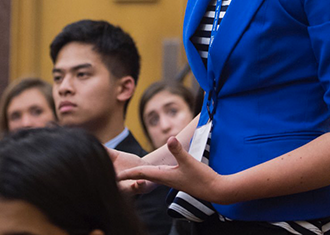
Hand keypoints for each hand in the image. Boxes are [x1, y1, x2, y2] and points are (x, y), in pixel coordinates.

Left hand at [116, 137, 234, 204]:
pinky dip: (151, 173)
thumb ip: (178, 150)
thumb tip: (170, 138)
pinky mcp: (178, 178)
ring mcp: (171, 179)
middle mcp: (165, 179)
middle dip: (130, 175)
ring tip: (129, 173)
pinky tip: (152, 172)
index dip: (128, 173)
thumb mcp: (189, 162)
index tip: (114, 175)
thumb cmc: (202, 178)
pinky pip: (159, 176)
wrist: (215, 190)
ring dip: (139, 174)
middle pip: (142, 176)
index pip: (141, 173)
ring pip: (150, 176)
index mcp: (163, 176)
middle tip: (116, 175)